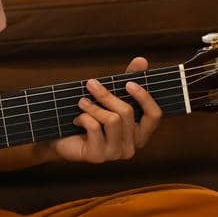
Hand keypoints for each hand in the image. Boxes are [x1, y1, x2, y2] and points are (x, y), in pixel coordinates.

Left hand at [46, 56, 161, 163]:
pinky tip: (77, 119)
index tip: (128, 83)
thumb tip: (142, 60)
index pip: (155, 116)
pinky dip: (83, 118)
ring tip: (81, 102)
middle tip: (91, 84)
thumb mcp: (111, 97)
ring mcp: (115, 153)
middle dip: (106, 95)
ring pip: (112, 120)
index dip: (144, 98)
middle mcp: (132, 147)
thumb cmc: (91, 116)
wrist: (62, 138)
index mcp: (140, 133)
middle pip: (127, 112)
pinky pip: (95, 128)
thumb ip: (129, 79)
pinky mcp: (98, 156)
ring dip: (93, 106)